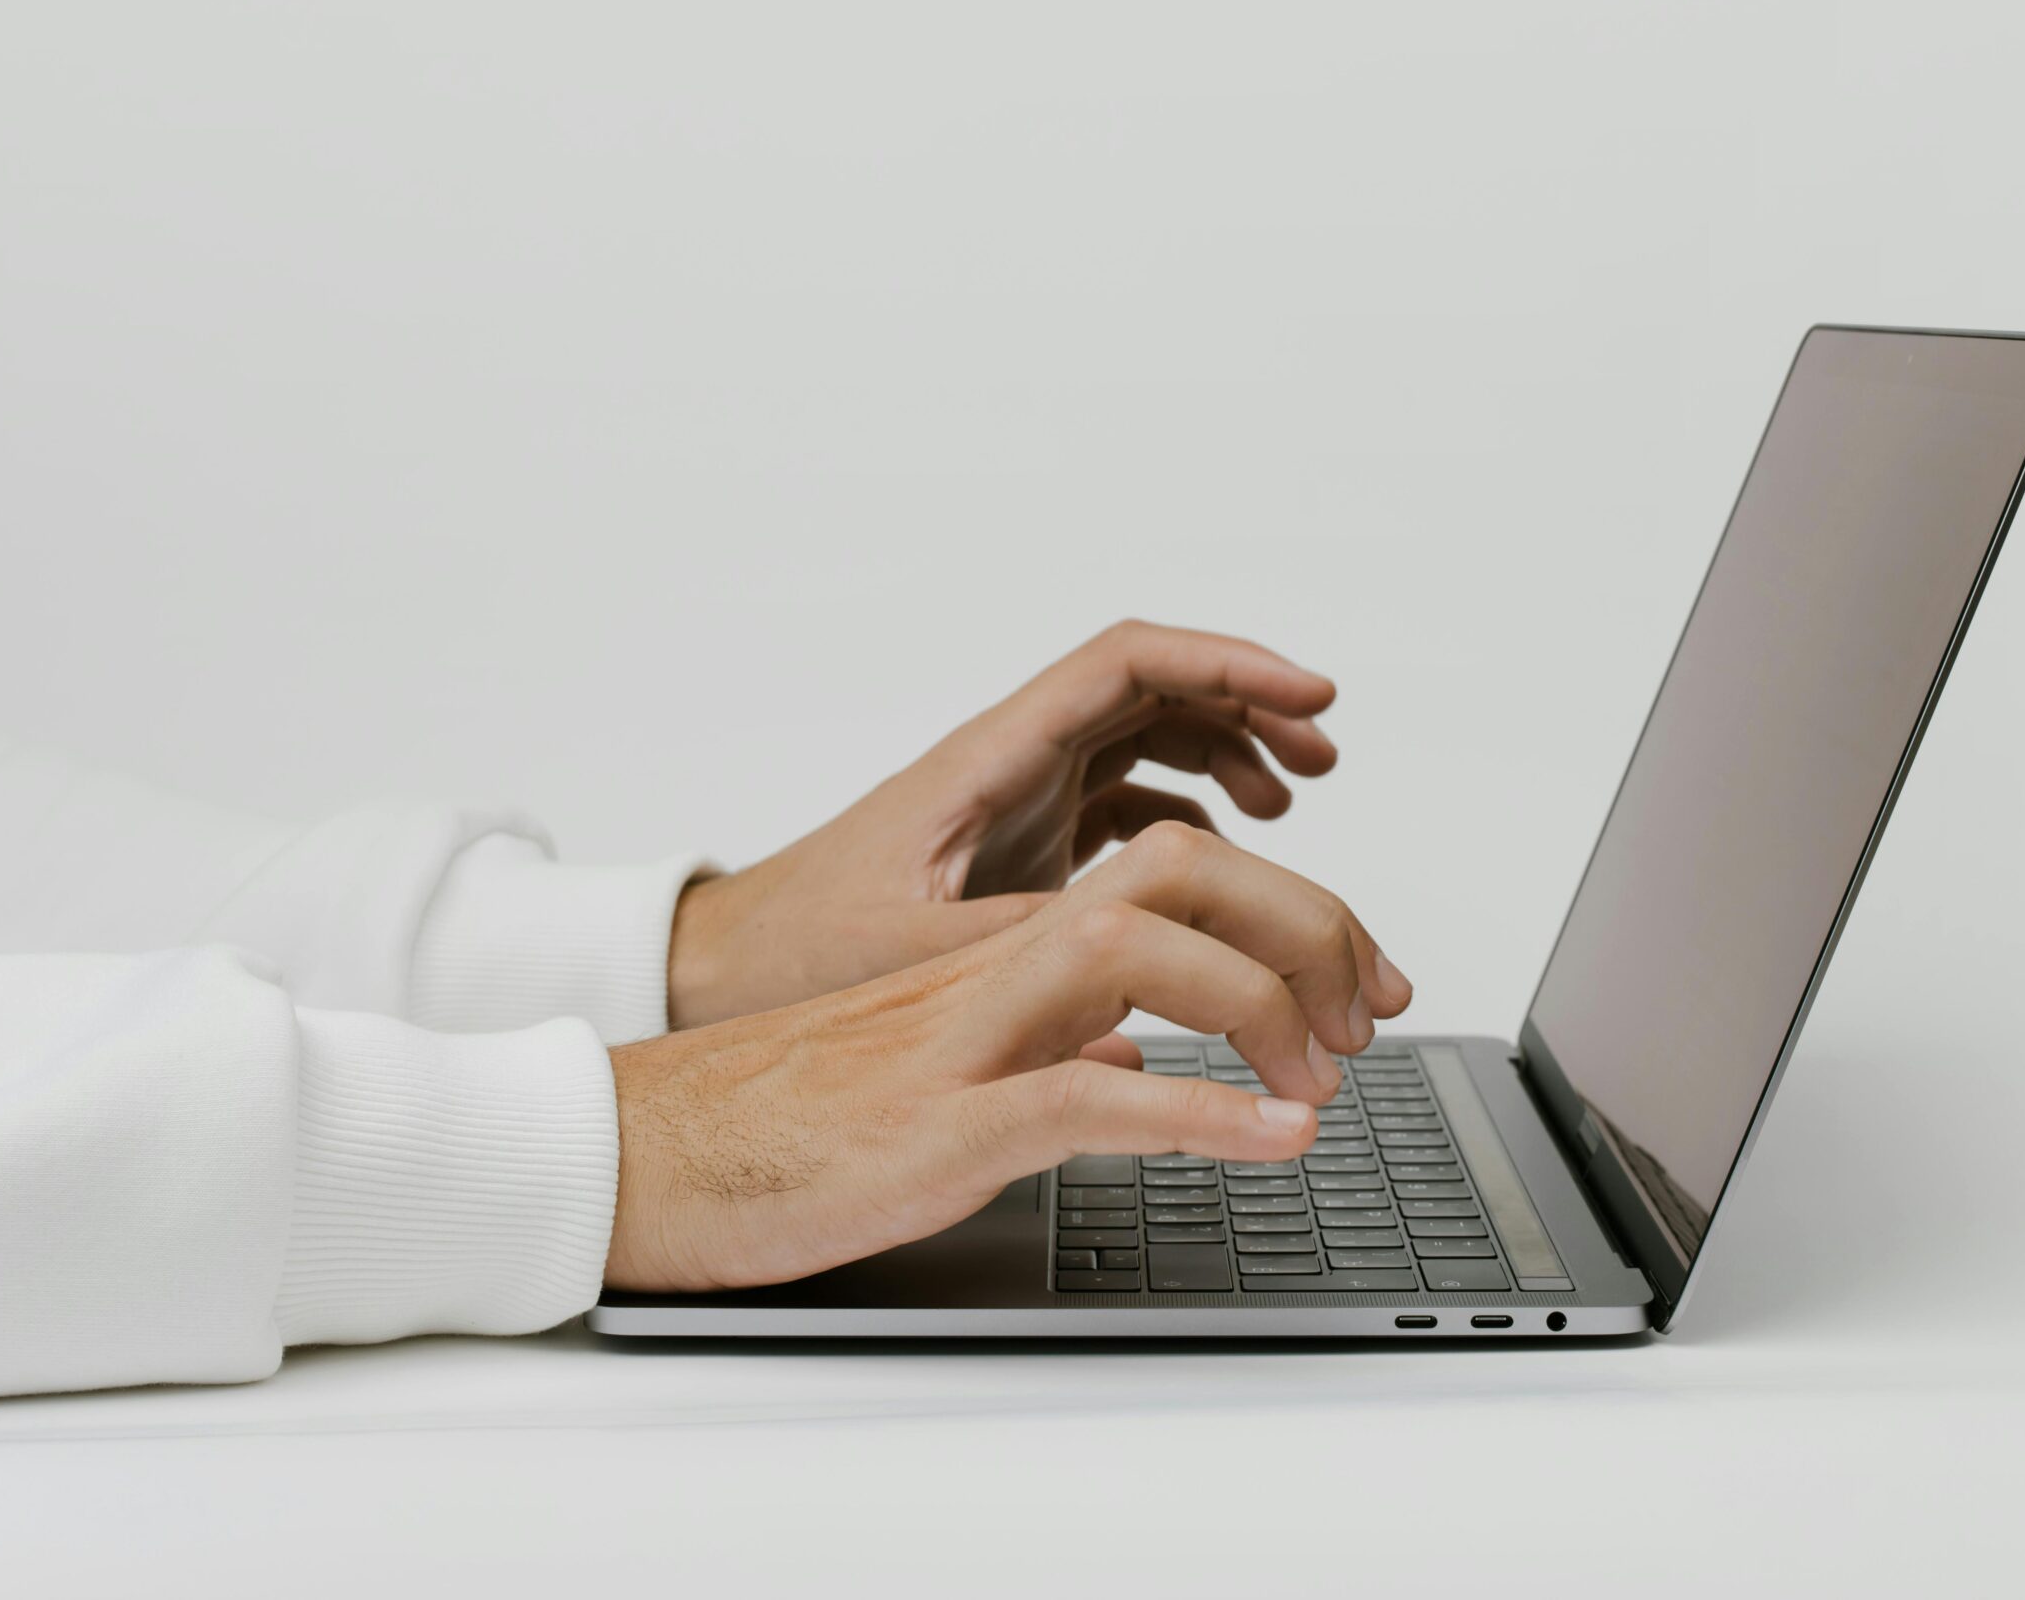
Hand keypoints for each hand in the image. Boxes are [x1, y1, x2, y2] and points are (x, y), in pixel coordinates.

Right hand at [609, 821, 1412, 1291]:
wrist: (652, 1153)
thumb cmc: (794, 1114)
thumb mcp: (956, 1062)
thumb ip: (1050, 1038)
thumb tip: (1138, 1050)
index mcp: (1010, 949)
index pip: (1183, 870)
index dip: (1298, 911)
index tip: (1365, 983)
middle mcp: (998, 966)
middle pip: (1182, 871)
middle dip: (1310, 923)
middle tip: (1373, 1014)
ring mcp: (965, 1034)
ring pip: (1137, 947)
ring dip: (1260, 1000)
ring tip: (1326, 1074)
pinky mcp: (935, 1121)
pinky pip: (1084, 1093)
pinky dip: (1197, 1110)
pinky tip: (1272, 1139)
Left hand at [666, 620, 1344, 1026]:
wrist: (728, 966)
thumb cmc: (798, 951)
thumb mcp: (916, 953)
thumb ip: (1025, 952)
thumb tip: (1140, 966)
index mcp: (995, 759)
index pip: (1130, 665)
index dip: (1231, 666)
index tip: (1312, 696)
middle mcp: (1016, 764)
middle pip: (1157, 689)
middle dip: (1250, 704)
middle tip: (1324, 750)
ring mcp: (1023, 800)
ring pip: (1148, 738)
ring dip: (1227, 753)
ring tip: (1293, 800)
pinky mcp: (1022, 846)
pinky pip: (1128, 799)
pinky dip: (1190, 812)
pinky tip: (1225, 857)